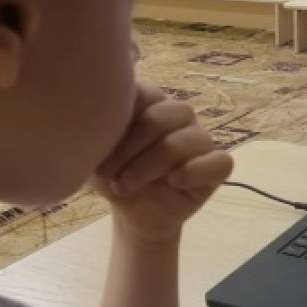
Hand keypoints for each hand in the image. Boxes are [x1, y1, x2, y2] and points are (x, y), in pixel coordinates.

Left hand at [93, 83, 232, 242]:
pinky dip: (194, 171)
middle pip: (163, 116)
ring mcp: (200, 139)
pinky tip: (173, 183)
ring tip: (125, 185)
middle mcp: (179, 115)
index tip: (95, 148)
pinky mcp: (216, 166)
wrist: (130, 211)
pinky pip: (220, 161)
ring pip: (188, 139)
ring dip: (151, 165)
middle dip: (131, 147)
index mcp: (152, 102)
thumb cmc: (112, 172)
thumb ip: (96, 124)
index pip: (144, 95)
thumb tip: (87, 102)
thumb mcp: (94, 149)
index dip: (120, 122)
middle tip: (108, 173)